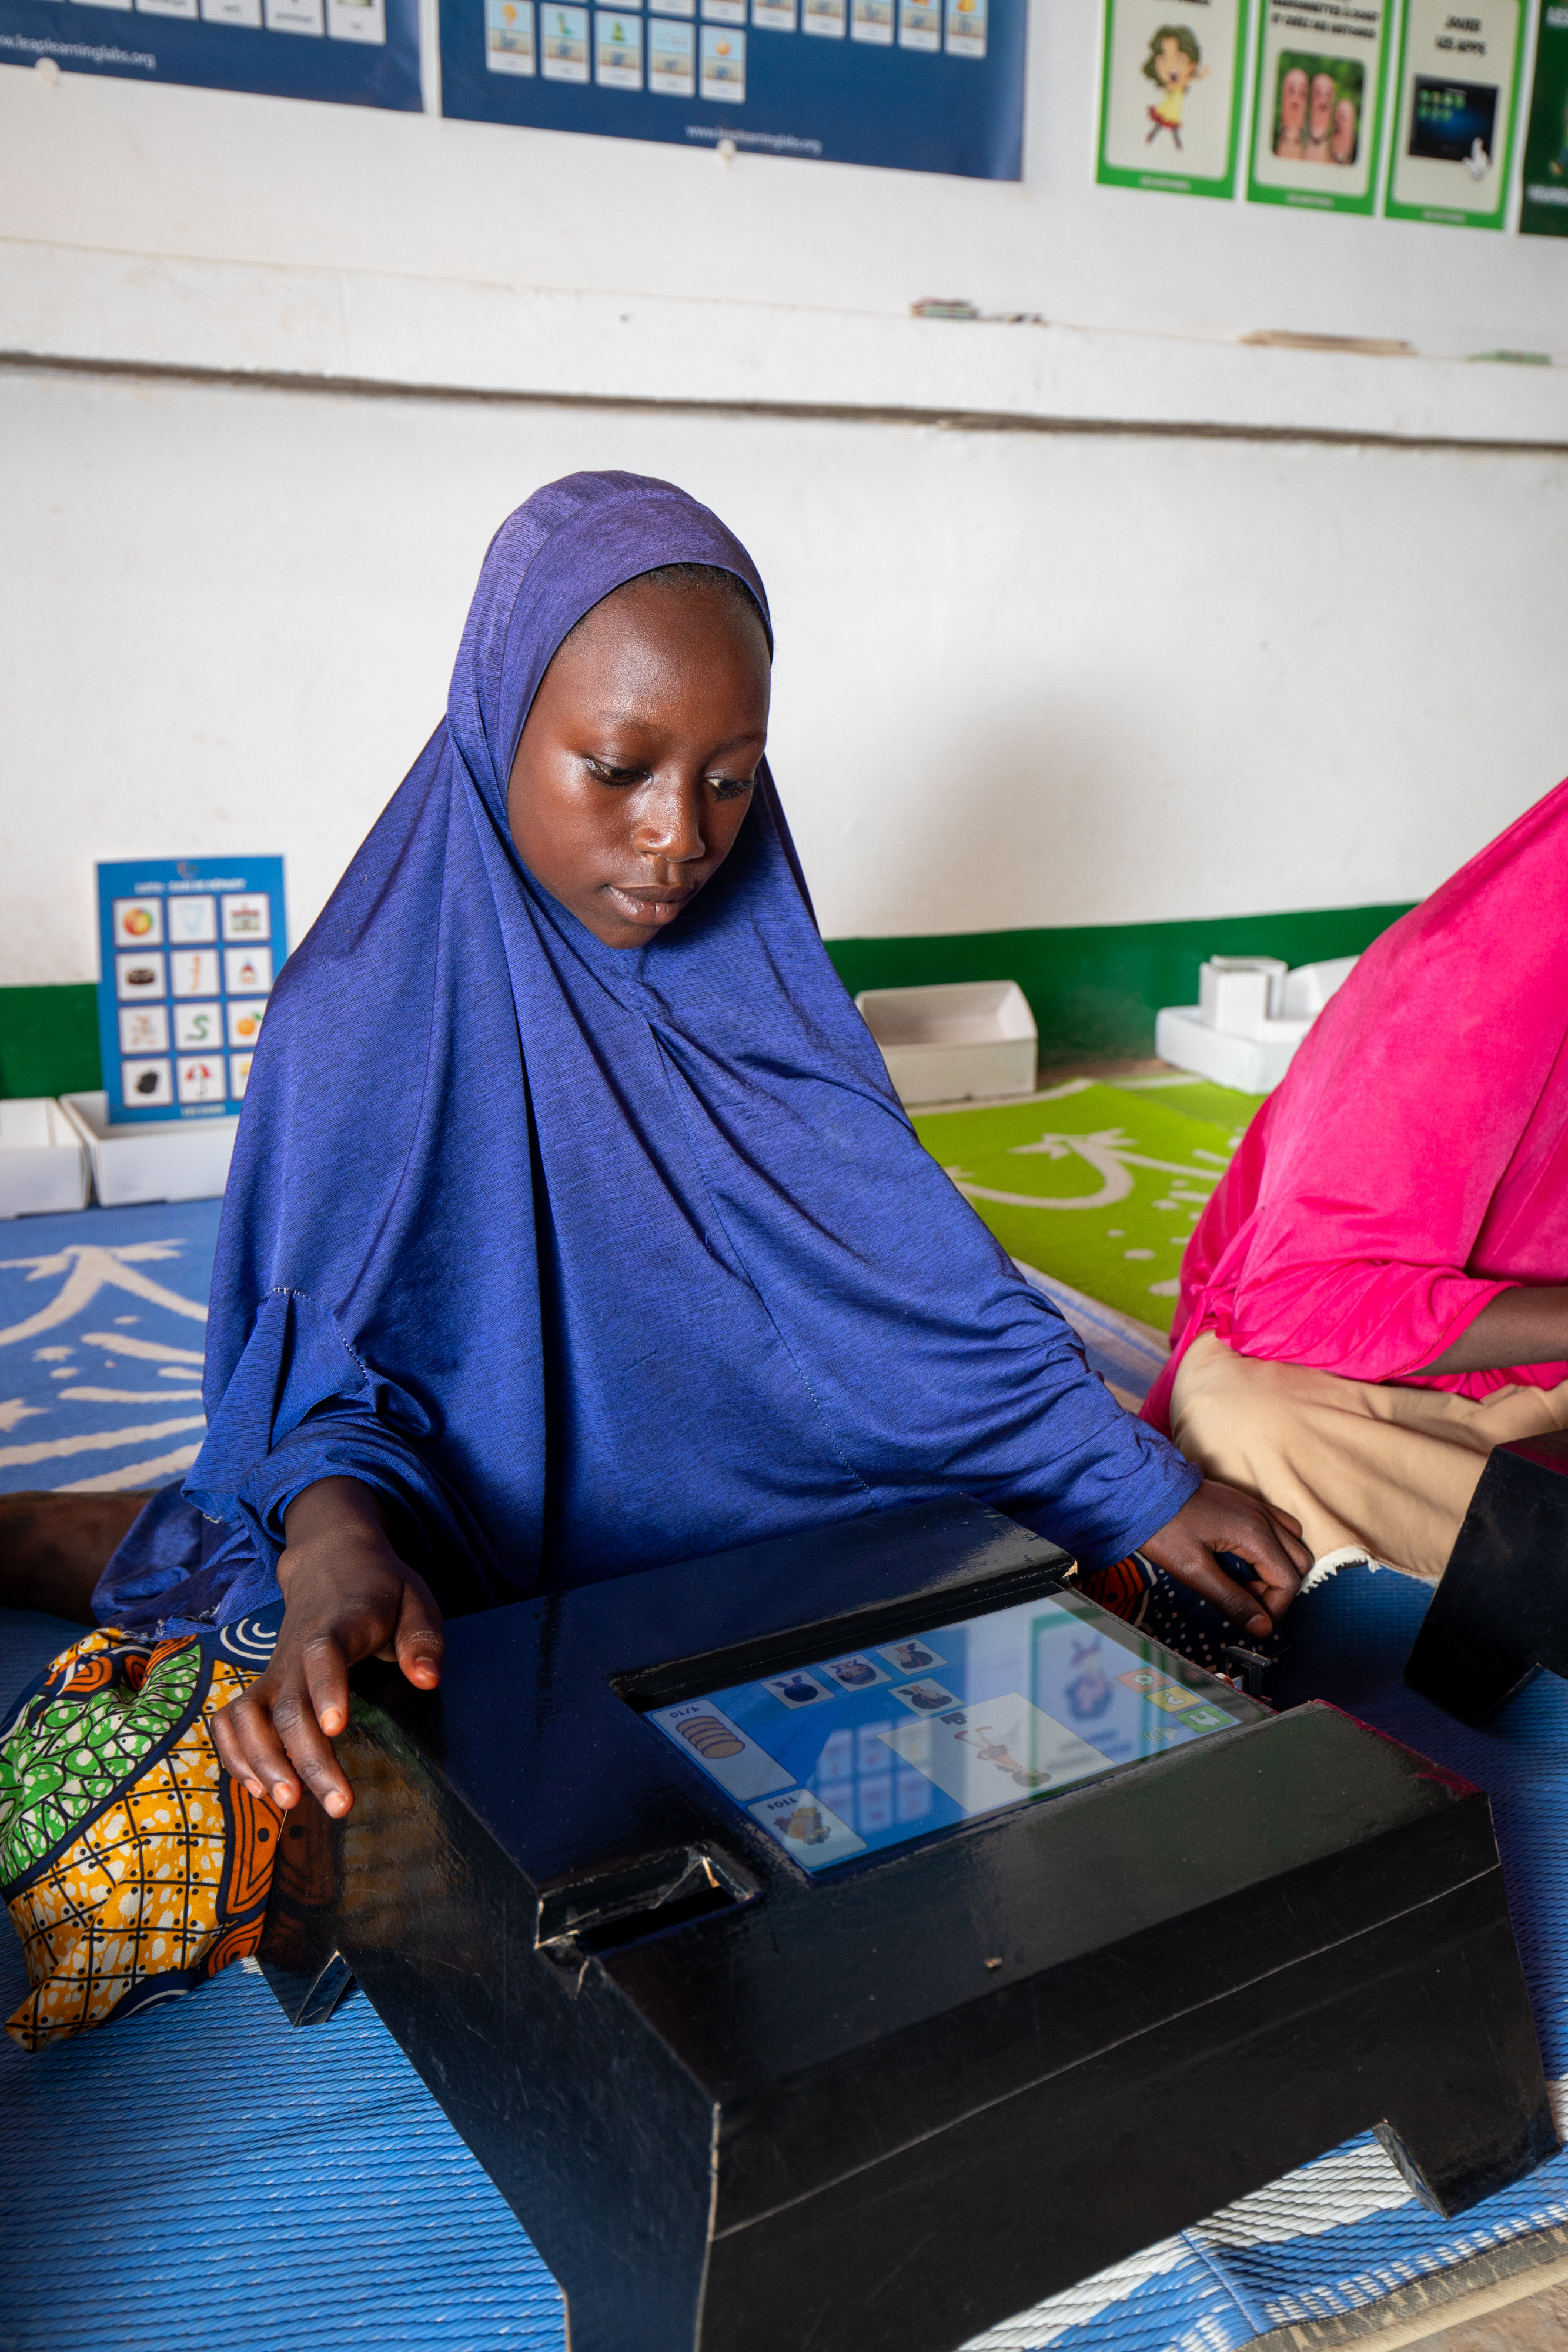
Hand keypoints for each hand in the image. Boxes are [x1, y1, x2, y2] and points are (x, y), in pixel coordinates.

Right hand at [210, 1477, 442, 1817]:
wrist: (328, 1561)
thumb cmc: (380, 1589)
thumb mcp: (415, 1599)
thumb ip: (423, 1637)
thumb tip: (427, 1680)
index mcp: (341, 1624)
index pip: (326, 1653)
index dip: (327, 1687)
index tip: (336, 1727)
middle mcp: (297, 1650)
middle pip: (288, 1705)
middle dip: (308, 1757)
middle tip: (339, 1804)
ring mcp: (274, 1669)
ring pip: (249, 1716)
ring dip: (262, 1762)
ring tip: (290, 1803)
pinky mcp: (261, 1684)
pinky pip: (230, 1720)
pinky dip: (235, 1754)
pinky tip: (260, 1788)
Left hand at [1137, 1479, 1310, 1640]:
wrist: (1143, 1488)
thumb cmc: (1164, 1526)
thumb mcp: (1193, 1569)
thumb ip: (1231, 1599)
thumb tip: (1262, 1628)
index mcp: (1254, 1533)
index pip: (1288, 1580)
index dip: (1274, 1607)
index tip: (1250, 1617)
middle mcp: (1263, 1517)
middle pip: (1299, 1562)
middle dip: (1280, 1589)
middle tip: (1246, 1599)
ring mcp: (1257, 1507)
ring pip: (1293, 1542)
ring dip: (1279, 1567)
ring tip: (1245, 1580)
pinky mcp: (1246, 1503)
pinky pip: (1279, 1526)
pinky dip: (1274, 1548)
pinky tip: (1246, 1558)